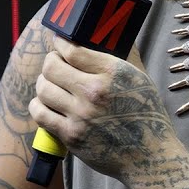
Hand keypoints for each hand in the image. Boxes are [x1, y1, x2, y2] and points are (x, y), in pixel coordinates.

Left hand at [28, 37, 174, 181]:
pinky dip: (38, 106)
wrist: (150, 157)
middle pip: (51, 67)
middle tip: (55, 66)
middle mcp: (94, 92)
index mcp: (113, 73)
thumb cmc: (147, 115)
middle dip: (50, 63)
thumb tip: (105, 32)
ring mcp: (81, 115)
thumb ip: (122, 55)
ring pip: (42, 89)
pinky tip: (46, 104)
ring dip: (44, 84)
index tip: (58, 43)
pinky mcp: (71, 135)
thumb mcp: (140, 78)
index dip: (59, 43)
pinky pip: (40, 114)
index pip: (72, 50)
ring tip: (51, 85)